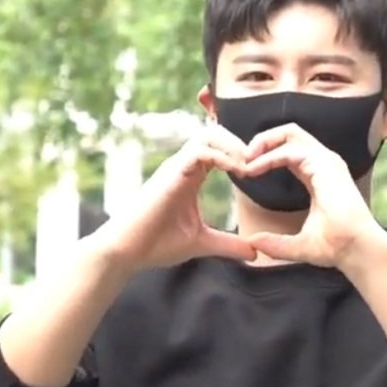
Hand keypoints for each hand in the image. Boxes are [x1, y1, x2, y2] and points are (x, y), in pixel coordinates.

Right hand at [94, 124, 255, 271]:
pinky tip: (236, 171)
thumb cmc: (156, 244)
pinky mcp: (170, 174)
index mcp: (191, 176)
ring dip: (233, 146)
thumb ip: (229, 245)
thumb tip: (255, 252)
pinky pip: (199, 151)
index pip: (218, 148)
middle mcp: (183, 166)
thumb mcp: (202, 243)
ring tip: (250, 166)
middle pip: (215, 133)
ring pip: (208, 135)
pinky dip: (221, 156)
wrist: (126, 252)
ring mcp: (175, 167)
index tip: (259, 172)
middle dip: (240, 143)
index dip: (241, 154)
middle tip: (259, 164)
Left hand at [243, 123, 385, 268]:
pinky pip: (291, 150)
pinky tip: (254, 169)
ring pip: (290, 132)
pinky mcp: (326, 166)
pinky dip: (269, 156)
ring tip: (244, 159)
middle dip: (262, 140)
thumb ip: (274, 243)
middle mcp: (323, 163)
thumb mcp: (297, 245)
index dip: (265, 155)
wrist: (356, 250)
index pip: (289, 150)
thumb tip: (252, 242)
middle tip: (241, 158)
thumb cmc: (336, 247)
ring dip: (263, 142)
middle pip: (289, 133)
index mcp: (318, 174)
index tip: (245, 171)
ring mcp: (326, 161)